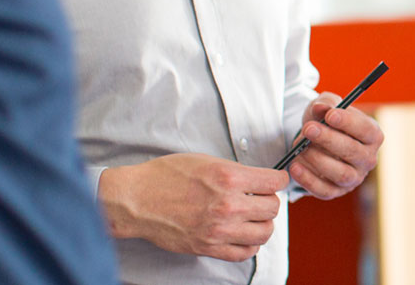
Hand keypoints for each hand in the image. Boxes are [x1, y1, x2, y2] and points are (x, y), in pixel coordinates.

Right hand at [99, 153, 287, 261]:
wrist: (136, 200)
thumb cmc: (165, 177)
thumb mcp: (206, 161)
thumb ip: (235, 172)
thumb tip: (257, 180)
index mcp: (228, 177)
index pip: (274, 182)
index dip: (277, 179)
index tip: (274, 181)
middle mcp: (228, 204)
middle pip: (273, 208)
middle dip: (270, 201)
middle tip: (259, 198)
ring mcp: (219, 229)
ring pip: (264, 232)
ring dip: (262, 224)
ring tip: (252, 218)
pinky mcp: (208, 247)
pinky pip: (244, 253)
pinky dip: (249, 245)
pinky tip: (242, 234)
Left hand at [290, 92, 384, 199]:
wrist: (318, 143)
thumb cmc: (328, 123)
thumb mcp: (327, 108)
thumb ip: (326, 104)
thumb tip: (320, 107)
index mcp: (372, 135)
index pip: (366, 130)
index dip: (349, 123)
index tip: (330, 115)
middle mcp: (368, 159)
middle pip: (353, 151)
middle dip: (328, 139)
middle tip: (308, 128)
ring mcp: (354, 178)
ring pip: (340, 173)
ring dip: (317, 159)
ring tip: (299, 146)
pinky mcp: (336, 191)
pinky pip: (324, 190)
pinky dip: (308, 179)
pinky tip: (294, 166)